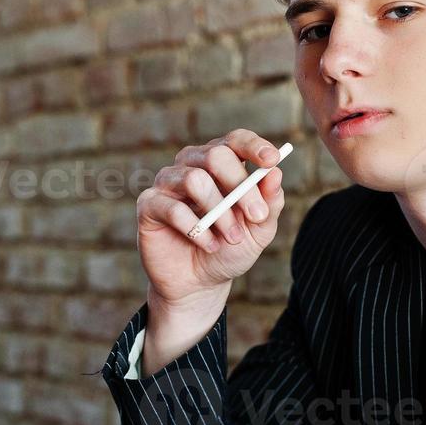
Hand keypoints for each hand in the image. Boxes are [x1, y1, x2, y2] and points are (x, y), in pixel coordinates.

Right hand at [135, 129, 287, 306]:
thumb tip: (276, 173)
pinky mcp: (149, 205)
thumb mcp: (259, 230)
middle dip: (240, 186)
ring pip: (195, 180)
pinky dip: (197, 230)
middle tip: (257, 216)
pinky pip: (173, 208)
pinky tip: (210, 245)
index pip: (236, 140)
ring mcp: (168, 183)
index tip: (271, 160)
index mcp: (221, 164)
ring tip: (232, 238)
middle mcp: (192, 165)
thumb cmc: (230, 250)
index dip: (253, 146)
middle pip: (215, 155)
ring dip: (220, 213)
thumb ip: (269, 203)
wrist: (200, 283)